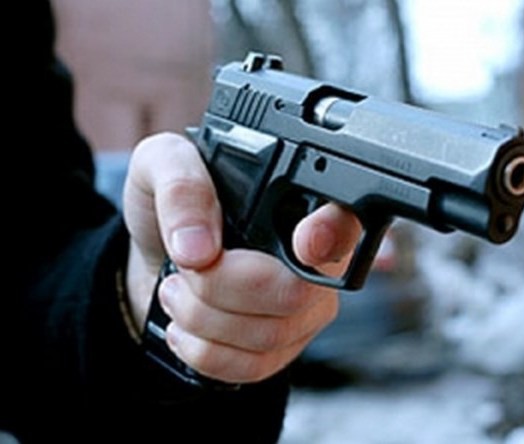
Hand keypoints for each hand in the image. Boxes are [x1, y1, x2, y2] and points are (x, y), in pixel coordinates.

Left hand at [123, 133, 360, 382]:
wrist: (157, 253)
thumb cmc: (170, 204)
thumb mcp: (160, 165)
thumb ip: (181, 188)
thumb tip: (198, 248)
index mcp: (297, 199)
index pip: (344, 218)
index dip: (332, 234)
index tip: (305, 243)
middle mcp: (314, 256)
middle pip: (295, 291)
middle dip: (220, 288)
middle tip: (186, 268)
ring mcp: (304, 305)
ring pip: (272, 334)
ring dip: (204, 320)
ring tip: (177, 291)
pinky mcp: (283, 344)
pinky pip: (257, 366)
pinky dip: (207, 352)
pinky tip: (187, 327)